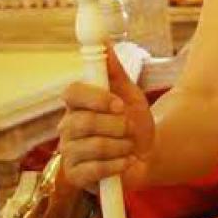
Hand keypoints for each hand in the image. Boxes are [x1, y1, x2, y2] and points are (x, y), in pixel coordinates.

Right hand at [58, 46, 155, 189]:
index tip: (120, 105)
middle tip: (129, 129)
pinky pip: (94, 169)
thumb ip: (115, 70)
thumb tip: (105, 41)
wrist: (150, 156)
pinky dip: (118, 165)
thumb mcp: (130, 94)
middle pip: (83, 122)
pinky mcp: (76, 176)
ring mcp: (69, 153)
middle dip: (116, 126)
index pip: (71, 93)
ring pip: (93, 146)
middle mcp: (67, 127)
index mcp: (77, 104)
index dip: (96, 98)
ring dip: (121, 146)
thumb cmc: (135, 122)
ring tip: (129, 147)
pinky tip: (126, 163)